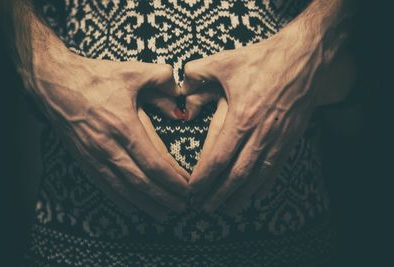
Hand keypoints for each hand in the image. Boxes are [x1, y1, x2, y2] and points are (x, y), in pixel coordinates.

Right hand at [24, 46, 189, 221]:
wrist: (54, 83)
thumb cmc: (95, 77)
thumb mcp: (132, 71)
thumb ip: (161, 78)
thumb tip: (180, 95)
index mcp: (123, 125)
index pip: (154, 163)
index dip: (173, 180)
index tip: (188, 189)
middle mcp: (108, 146)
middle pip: (141, 182)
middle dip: (164, 198)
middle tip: (183, 207)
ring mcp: (93, 155)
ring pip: (123, 189)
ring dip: (145, 204)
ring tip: (164, 213)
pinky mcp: (83, 159)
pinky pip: (104, 185)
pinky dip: (121, 199)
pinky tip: (133, 207)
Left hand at [182, 21, 352, 214]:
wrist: (305, 57)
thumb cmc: (263, 59)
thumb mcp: (225, 62)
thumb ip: (196, 74)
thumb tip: (179, 87)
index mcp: (241, 118)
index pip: (218, 159)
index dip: (204, 179)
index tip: (192, 191)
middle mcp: (259, 135)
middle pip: (236, 175)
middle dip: (218, 195)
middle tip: (204, 209)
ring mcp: (277, 139)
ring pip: (257, 178)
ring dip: (240, 196)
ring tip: (227, 210)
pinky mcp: (290, 138)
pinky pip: (275, 169)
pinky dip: (263, 186)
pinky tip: (255, 195)